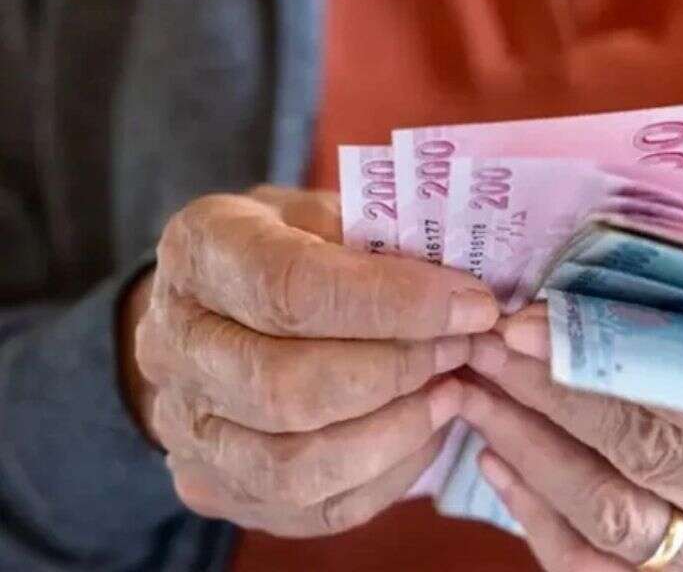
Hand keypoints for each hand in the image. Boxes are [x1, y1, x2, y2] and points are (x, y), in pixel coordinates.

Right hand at [123, 186, 497, 536]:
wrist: (228, 307)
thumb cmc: (299, 248)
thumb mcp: (334, 213)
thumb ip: (386, 241)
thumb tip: (467, 296)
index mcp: (199, 252)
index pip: (289, 289)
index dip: (393, 303)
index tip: (472, 304)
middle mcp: (171, 344)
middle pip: (286, 387)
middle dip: (397, 370)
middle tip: (464, 347)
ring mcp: (184, 428)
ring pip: (293, 465)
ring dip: (395, 432)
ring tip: (451, 393)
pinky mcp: (215, 487)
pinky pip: (311, 508)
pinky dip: (387, 477)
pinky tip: (427, 432)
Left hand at [462, 305, 682, 570]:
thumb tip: (611, 268)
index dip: (607, 362)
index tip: (534, 321)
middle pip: (646, 456)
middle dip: (553, 396)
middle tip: (490, 347)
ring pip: (608, 515)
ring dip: (530, 448)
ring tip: (478, 392)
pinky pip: (589, 566)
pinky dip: (534, 513)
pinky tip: (497, 457)